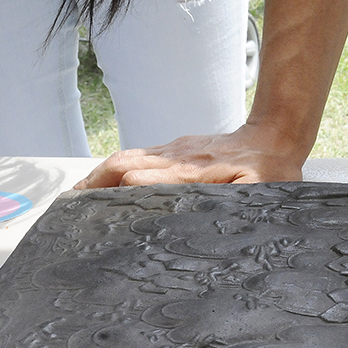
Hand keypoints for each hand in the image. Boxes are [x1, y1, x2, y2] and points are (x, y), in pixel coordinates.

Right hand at [73, 121, 305, 188]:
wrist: (276, 136)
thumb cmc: (271, 170)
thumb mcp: (258, 192)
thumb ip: (231, 201)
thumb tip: (197, 211)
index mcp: (191, 172)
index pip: (139, 179)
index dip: (113, 194)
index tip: (91, 210)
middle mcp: (176, 158)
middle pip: (122, 165)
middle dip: (93, 184)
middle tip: (70, 206)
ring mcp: (175, 150)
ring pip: (126, 157)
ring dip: (99, 175)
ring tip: (77, 196)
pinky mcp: (177, 148)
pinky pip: (139, 155)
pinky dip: (115, 169)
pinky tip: (106, 182)